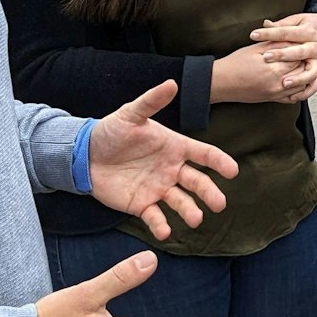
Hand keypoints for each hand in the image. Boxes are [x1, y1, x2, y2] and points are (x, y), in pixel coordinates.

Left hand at [89, 80, 238, 238]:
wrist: (84, 155)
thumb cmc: (111, 132)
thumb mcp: (131, 114)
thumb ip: (151, 102)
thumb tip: (172, 84)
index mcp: (175, 147)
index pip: (204, 154)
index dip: (219, 162)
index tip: (232, 171)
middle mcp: (171, 170)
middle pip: (198, 182)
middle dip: (210, 193)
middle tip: (218, 204)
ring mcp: (158, 188)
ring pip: (181, 202)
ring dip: (190, 211)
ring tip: (195, 219)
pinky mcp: (142, 204)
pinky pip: (155, 217)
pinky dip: (161, 226)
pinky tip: (164, 232)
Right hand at [212, 41, 311, 104]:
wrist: (222, 82)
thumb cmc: (236, 64)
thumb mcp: (256, 49)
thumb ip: (276, 44)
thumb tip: (292, 39)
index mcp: (273, 68)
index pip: (297, 57)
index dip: (299, 49)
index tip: (300, 44)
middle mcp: (278, 83)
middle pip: (302, 71)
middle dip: (303, 61)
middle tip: (301, 53)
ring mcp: (276, 93)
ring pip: (300, 85)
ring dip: (302, 75)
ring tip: (297, 64)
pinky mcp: (273, 99)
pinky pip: (293, 97)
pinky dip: (297, 89)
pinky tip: (294, 79)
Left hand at [250, 13, 316, 102]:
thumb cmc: (309, 26)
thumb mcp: (297, 21)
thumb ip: (281, 25)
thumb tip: (265, 24)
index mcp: (309, 32)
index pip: (286, 33)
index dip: (269, 33)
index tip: (254, 35)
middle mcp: (315, 48)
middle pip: (299, 52)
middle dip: (282, 55)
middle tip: (266, 57)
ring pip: (310, 72)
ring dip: (297, 79)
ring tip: (283, 83)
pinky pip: (314, 85)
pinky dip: (305, 93)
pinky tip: (292, 97)